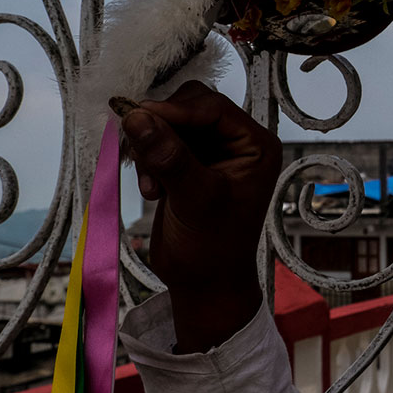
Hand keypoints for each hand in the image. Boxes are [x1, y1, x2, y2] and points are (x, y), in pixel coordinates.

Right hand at [121, 80, 281, 351]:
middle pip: (190, 109)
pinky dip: (149, 160)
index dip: (175, 110)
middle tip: (141, 154)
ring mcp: (213, 152)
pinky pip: (162, 142)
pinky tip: (152, 191)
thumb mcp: (194, 199)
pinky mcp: (190, 164)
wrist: (204, 284)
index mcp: (255, 145)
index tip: (137, 116)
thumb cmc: (212, 247)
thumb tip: (136, 115)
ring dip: (153, 148)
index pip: (213, 108)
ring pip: (171, 124)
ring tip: (151, 185)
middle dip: (162, 128)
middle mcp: (238, 143)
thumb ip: (169, 157)